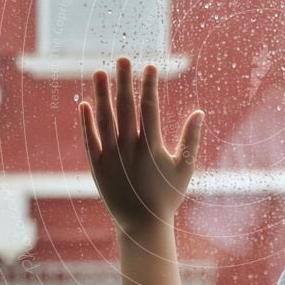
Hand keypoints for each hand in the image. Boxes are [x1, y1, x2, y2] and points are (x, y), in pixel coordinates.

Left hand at [78, 57, 204, 232]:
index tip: (150, 67)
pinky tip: (84, 104)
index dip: (149, 86)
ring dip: (102, 94)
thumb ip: (191, 139)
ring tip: (101, 72)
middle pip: (126, 107)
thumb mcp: (185, 168)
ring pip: (105, 119)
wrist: (142, 225)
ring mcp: (111, 157)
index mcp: (152, 146)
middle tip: (123, 59)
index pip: (149, 108)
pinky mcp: (97, 167)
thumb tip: (199, 113)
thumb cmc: (167, 197)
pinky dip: (87, 123)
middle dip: (124, 81)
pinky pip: (90, 140)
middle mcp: (130, 148)